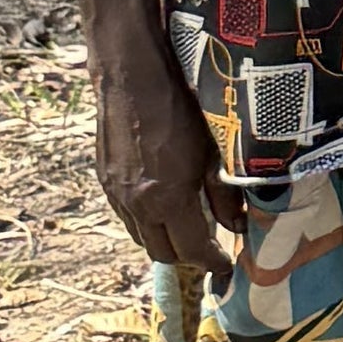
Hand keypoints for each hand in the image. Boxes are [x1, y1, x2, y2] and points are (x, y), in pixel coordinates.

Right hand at [94, 28, 229, 276]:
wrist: (130, 75)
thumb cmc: (179, 106)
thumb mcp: (213, 150)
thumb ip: (224, 193)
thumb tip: (238, 225)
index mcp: (167, 199)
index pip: (192, 250)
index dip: (212, 262)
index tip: (227, 265)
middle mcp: (137, 204)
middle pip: (162, 253)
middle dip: (188, 256)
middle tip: (209, 246)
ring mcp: (116, 193)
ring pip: (141, 237)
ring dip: (164, 240)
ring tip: (187, 228)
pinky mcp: (104, 179)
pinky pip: (126, 217)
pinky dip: (146, 222)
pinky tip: (161, 206)